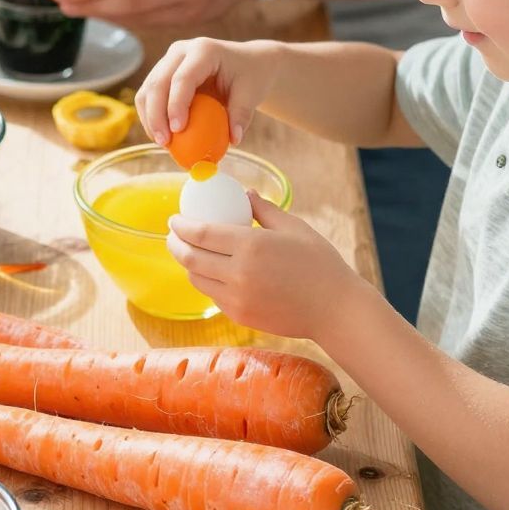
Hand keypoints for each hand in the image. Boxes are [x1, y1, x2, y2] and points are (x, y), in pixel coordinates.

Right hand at [137, 37, 282, 148]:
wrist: (245, 63)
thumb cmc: (249, 76)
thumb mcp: (251, 93)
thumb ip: (242, 114)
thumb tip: (234, 139)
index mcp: (204, 50)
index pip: (183, 78)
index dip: (176, 104)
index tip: (177, 130)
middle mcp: (181, 51)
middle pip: (158, 83)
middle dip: (156, 115)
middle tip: (164, 142)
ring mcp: (168, 61)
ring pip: (147, 90)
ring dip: (149, 119)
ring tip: (163, 143)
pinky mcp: (161, 74)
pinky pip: (148, 97)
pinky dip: (151, 118)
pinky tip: (162, 136)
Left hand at [167, 193, 361, 339]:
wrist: (334, 310)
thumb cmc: (319, 264)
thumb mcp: (294, 227)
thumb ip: (264, 209)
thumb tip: (244, 193)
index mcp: (250, 246)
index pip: (200, 234)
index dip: (181, 226)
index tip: (175, 219)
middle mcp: (238, 274)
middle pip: (189, 258)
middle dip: (175, 244)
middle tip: (174, 235)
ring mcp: (237, 299)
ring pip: (197, 279)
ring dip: (188, 264)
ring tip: (191, 252)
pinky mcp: (240, 316)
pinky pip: (213, 295)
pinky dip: (208, 281)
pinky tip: (214, 271)